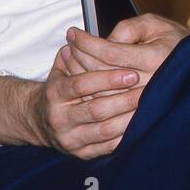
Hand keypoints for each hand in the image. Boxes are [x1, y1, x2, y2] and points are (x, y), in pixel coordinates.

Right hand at [27, 45, 143, 158]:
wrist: (39, 120)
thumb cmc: (60, 87)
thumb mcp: (61, 67)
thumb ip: (73, 52)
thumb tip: (79, 36)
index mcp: (54, 93)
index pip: (81, 85)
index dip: (107, 79)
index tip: (131, 73)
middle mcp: (59, 118)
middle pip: (96, 109)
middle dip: (125, 99)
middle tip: (148, 89)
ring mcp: (69, 138)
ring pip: (104, 131)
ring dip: (129, 118)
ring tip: (149, 106)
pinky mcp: (80, 153)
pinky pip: (107, 147)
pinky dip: (126, 136)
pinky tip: (141, 124)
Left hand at [64, 13, 189, 92]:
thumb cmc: (174, 41)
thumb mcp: (155, 24)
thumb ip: (130, 28)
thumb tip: (105, 41)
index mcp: (155, 58)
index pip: (109, 51)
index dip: (86, 41)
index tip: (73, 33)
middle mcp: (149, 82)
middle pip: (101, 72)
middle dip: (79, 55)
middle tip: (69, 43)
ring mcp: (143, 101)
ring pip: (100, 90)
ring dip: (80, 73)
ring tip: (70, 57)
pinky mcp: (138, 111)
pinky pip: (107, 103)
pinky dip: (90, 90)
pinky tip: (81, 77)